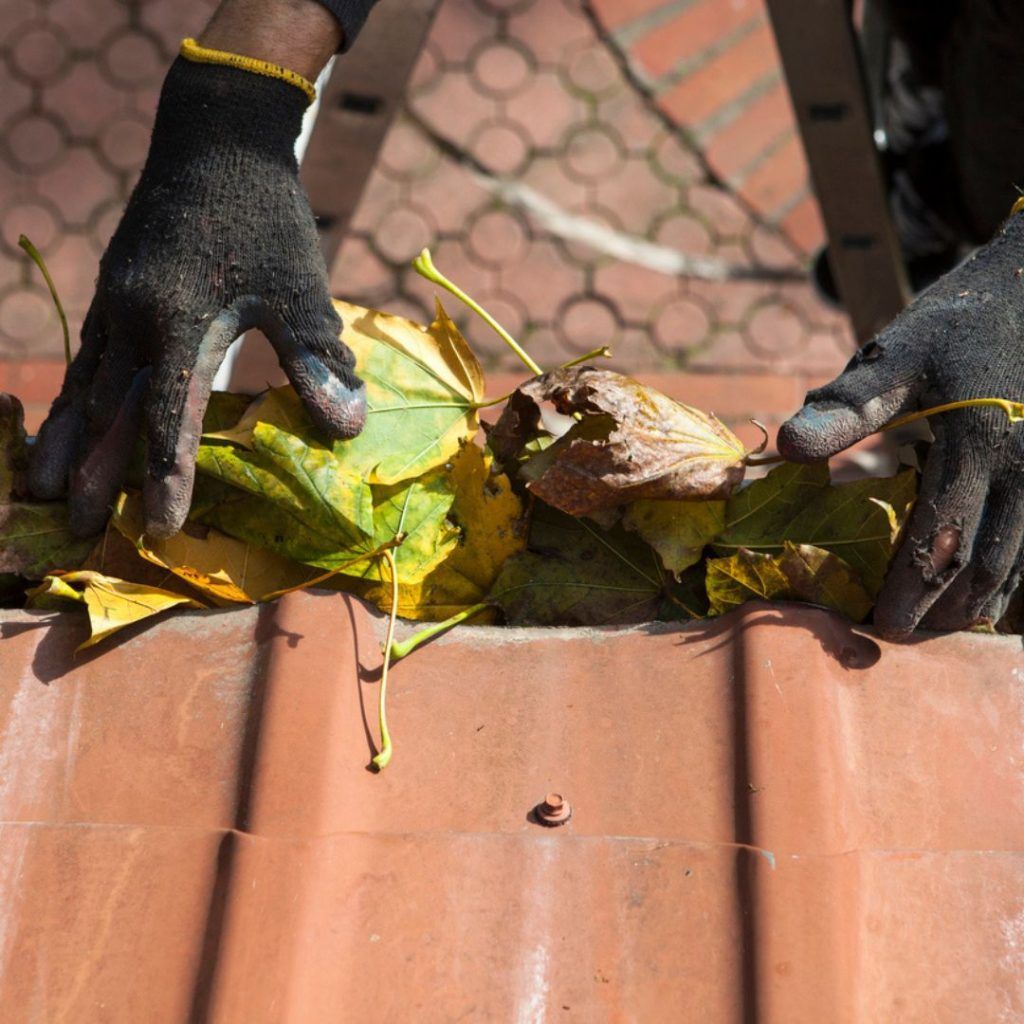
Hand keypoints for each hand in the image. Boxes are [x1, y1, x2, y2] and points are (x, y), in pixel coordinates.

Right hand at [29, 52, 364, 538]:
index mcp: (177, 322)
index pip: (169, 419)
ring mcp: (114, 303)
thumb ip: (316, 360)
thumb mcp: (299, 288)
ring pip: (85, 386)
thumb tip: (347, 429)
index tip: (162, 529)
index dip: (166, 478)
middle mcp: (132, 319)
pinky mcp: (113, 291)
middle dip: (94, 473)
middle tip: (74, 530)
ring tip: (41, 485)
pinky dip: (74, 398)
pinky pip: (86, 358)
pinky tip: (68, 419)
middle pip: (110, 413)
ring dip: (66, 440)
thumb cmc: (265, 217)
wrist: (216, 139)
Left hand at [779, 215, 1023, 637]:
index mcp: (979, 444)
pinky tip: (983, 596)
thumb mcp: (896, 354)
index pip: (938, 537)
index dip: (908, 588)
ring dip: (977, 602)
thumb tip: (786, 447)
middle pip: (981, 563)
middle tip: (900, 638)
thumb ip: (846, 407)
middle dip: (940, 609)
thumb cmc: (955, 324)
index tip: (876, 624)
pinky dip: (1009, 575)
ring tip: (939, 630)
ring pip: (1018, 561)